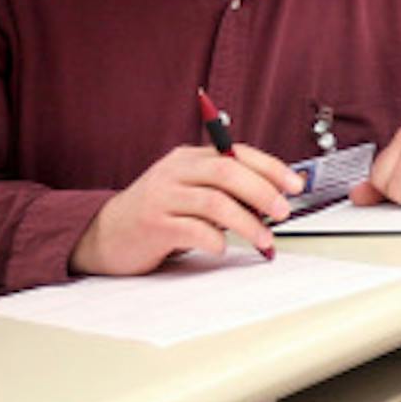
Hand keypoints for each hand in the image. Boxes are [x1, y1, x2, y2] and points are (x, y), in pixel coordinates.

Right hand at [71, 144, 300, 274]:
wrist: (105, 234)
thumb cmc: (157, 213)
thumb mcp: (188, 190)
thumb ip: (223, 189)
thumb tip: (272, 200)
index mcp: (189, 158)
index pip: (237, 153)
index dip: (271, 168)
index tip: (295, 185)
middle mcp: (175, 172)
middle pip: (228, 172)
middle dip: (263, 192)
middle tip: (283, 212)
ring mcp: (162, 197)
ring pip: (215, 202)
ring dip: (247, 222)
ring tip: (263, 239)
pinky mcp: (153, 225)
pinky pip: (193, 230)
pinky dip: (215, 240)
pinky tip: (222, 248)